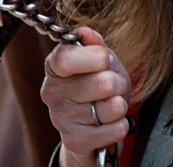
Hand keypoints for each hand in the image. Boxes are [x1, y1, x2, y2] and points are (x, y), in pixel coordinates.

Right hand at [40, 27, 131, 166]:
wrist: (93, 124)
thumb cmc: (97, 86)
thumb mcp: (100, 61)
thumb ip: (94, 44)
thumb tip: (85, 32)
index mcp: (54, 67)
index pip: (65, 59)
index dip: (92, 57)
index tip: (106, 58)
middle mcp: (51, 92)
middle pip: (102, 83)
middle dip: (119, 83)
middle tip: (114, 85)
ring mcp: (60, 118)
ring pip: (111, 107)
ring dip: (121, 105)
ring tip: (112, 104)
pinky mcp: (73, 141)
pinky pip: (112, 130)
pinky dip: (120, 126)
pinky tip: (113, 122)